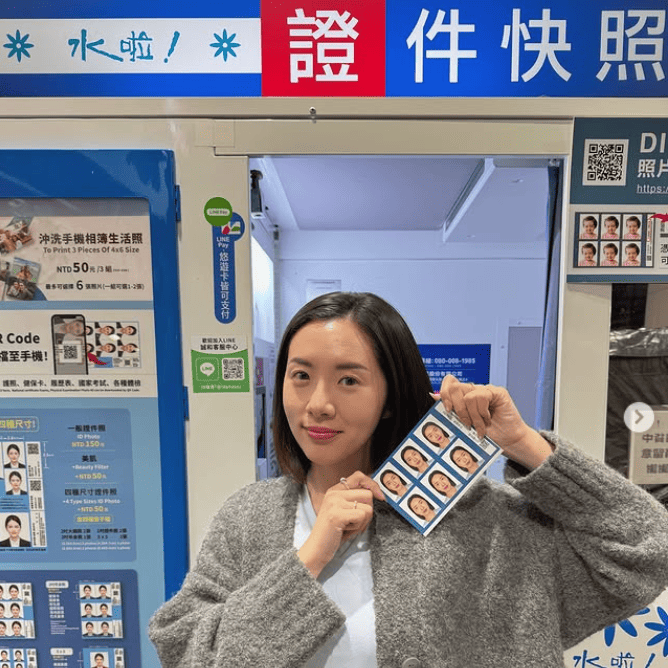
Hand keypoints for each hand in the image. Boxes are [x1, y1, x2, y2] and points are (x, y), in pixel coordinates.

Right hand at [298, 471, 384, 577]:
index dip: (372, 484)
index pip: (359, 476)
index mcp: (335, 490)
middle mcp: (334, 493)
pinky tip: (345, 530)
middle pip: (368, 494)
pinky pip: (362, 517)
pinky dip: (358, 528)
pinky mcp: (337, 514)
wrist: (316, 549)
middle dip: (367, 511)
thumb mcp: (343, 511)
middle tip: (355, 522)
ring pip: (367, 508)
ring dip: (362, 522)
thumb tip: (376, 492)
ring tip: (348, 527)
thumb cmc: (332, 533)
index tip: (380, 496)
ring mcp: (335, 503)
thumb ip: (355, 500)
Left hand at [433, 375, 552, 469]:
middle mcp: (474, 391)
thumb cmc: (488, 435)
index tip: (447, 410)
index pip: (449, 383)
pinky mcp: (497, 392)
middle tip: (467, 424)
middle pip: (455, 388)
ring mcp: (485, 390)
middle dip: (458, 409)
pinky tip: (488, 419)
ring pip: (468, 395)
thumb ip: (451, 409)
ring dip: (473, 416)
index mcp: (463, 396)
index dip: (444, 394)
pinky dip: (483, 412)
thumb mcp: (463, 424)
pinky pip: (482, 395)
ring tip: (480, 427)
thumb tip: (433, 395)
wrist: (508, 441)